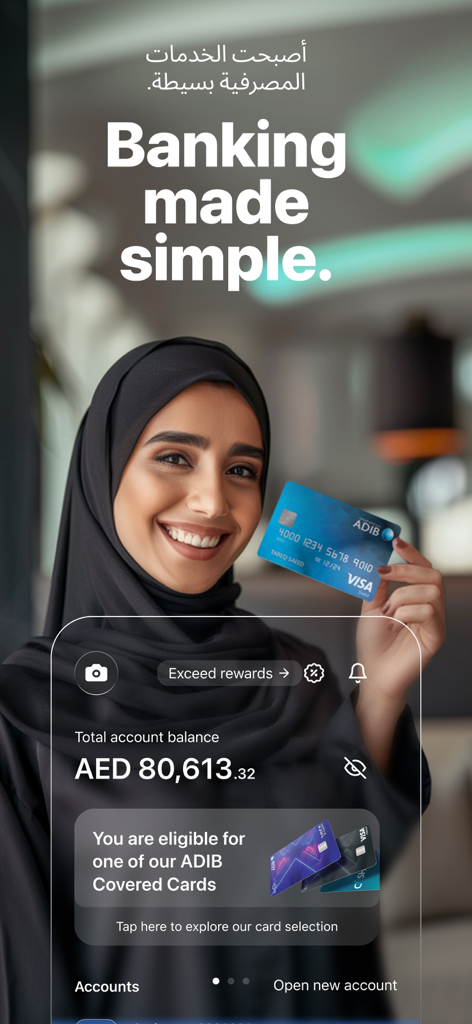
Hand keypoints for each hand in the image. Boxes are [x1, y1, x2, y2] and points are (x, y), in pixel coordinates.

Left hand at [354, 538, 444, 769]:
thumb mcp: (370, 607)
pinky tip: (397, 623)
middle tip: (384, 573)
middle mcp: (430, 607)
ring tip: (388, 612)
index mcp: (416, 598)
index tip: (395, 541)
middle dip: (407, 569)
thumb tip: (378, 559)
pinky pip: (429, 612)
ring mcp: (435, 622)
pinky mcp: (436, 637)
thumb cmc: (373, 644)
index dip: (412, 553)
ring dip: (402, 597)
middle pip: (433, 575)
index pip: (422, 569)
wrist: (372, 673)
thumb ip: (377, 585)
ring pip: (431, 591)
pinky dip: (407, 613)